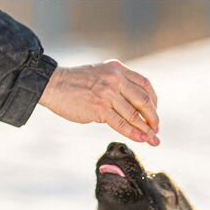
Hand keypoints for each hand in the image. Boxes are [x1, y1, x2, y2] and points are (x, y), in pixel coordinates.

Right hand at [39, 61, 159, 145]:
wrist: (53, 85)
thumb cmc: (75, 84)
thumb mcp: (100, 75)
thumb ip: (116, 85)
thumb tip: (132, 107)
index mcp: (117, 69)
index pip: (145, 85)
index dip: (154, 101)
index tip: (154, 114)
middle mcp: (115, 78)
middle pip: (144, 99)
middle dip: (153, 117)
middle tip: (156, 130)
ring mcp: (108, 93)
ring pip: (134, 114)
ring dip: (146, 129)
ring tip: (152, 140)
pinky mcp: (99, 108)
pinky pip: (121, 123)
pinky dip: (133, 133)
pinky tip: (140, 139)